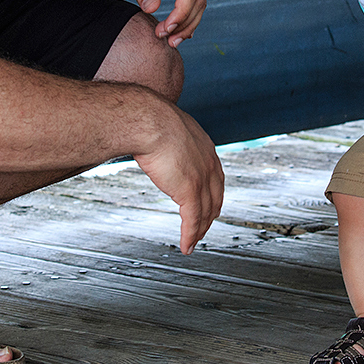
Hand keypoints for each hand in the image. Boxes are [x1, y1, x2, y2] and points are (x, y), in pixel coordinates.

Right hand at [132, 107, 225, 253]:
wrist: (148, 120)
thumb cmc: (149, 117)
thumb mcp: (165, 124)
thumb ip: (165, 135)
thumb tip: (149, 134)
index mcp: (204, 146)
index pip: (215, 176)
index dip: (212, 193)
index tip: (209, 202)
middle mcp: (208, 163)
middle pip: (215, 196)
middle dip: (210, 214)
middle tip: (204, 226)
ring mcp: (201, 179)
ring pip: (205, 212)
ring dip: (200, 230)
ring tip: (194, 242)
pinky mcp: (190, 192)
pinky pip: (193, 220)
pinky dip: (190, 236)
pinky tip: (187, 246)